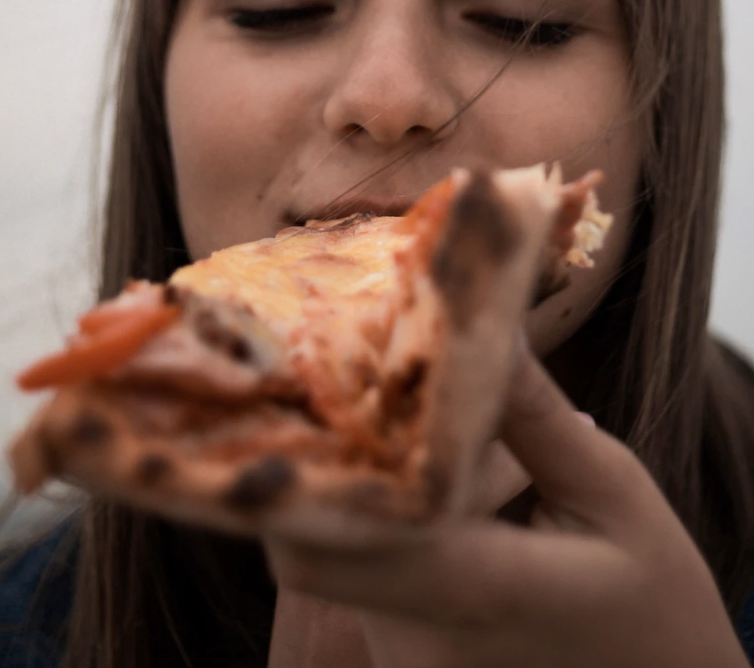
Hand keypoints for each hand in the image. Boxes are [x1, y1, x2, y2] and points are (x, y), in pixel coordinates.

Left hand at [267, 346, 747, 667]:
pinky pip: (361, 576)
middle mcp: (422, 641)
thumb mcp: (612, 489)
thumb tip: (477, 314)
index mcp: (481, 590)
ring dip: (359, 488)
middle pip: (317, 543)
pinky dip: (382, 523)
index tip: (303, 387)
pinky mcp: (401, 662)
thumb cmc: (650, 594)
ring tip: (408, 424)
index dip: (297, 471)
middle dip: (321, 462)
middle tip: (339, 380)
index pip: (334, 538)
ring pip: (336, 556)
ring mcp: (406, 662)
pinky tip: (433, 483)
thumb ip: (532, 412)